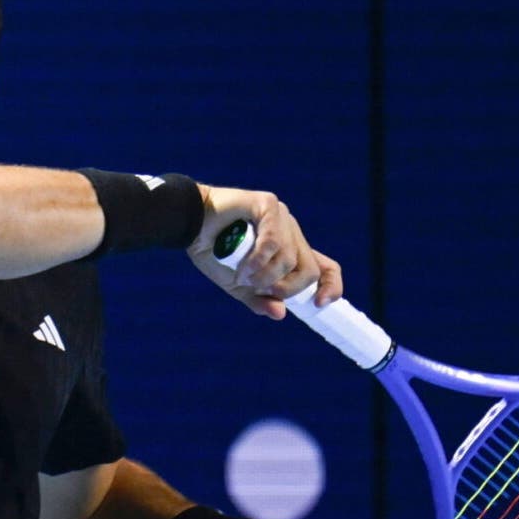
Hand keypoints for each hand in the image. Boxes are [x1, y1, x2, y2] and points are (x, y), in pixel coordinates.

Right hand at [185, 185, 342, 318]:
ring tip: (242, 276)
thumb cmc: (211, 250)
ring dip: (264, 276)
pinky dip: (258, 260)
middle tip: (258, 288)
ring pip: (289, 258)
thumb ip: (258, 299)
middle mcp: (290, 232)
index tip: (318, 304)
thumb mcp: (237, 284)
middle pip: (309, 269)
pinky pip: (273, 241)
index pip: (325, 267)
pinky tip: (243, 268)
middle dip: (285, 287)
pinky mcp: (268, 205)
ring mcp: (281, 217)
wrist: (187, 224)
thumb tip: (281, 314)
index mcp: (289, 249)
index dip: (331, 286)